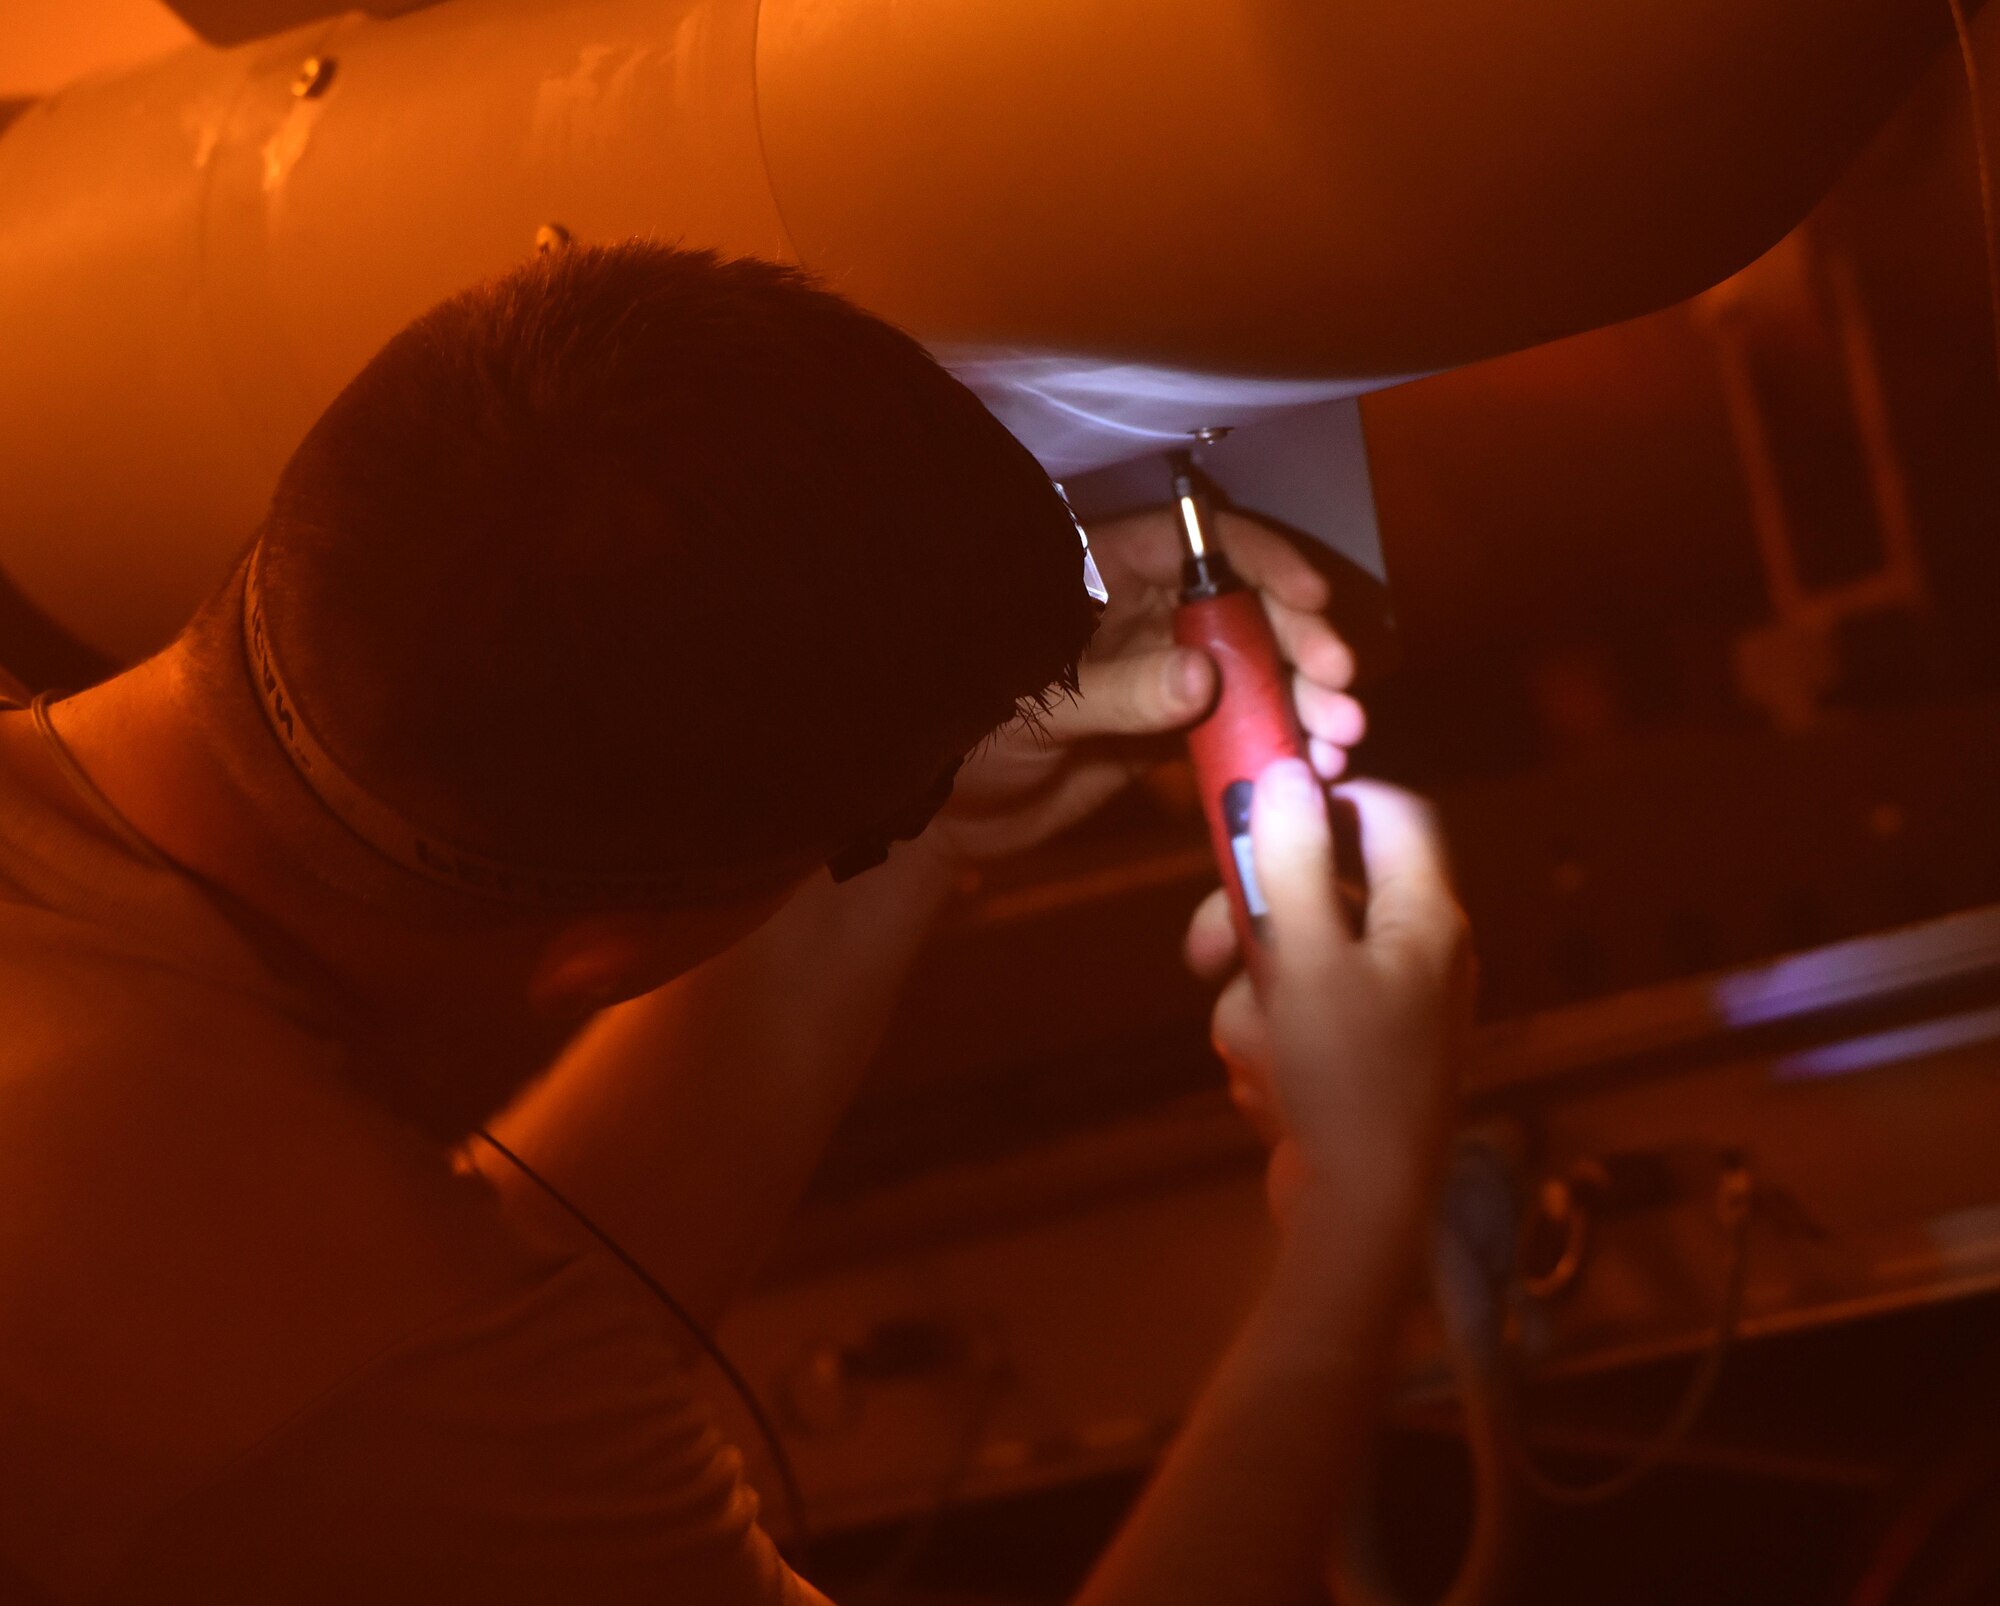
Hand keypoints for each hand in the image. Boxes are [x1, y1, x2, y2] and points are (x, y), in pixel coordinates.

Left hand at [927, 506, 1365, 865]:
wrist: (947, 818)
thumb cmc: (966, 735)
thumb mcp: (1035, 705)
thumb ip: (1119, 689)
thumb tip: (1203, 678)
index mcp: (1104, 574)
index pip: (1197, 543)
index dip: (1262, 561)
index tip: (1312, 597)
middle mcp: (1146, 613)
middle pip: (1244, 607)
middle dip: (1300, 642)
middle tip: (1341, 688)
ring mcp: (1166, 672)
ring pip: (1254, 670)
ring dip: (1304, 699)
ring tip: (1340, 738)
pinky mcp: (1175, 732)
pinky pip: (1240, 726)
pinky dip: (1278, 742)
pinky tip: (1316, 765)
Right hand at [1184, 764, 1471, 1232]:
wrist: (1363, 1217)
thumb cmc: (1346, 1080)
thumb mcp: (1304, 958)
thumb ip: (1292, 862)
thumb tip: (1285, 774)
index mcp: (1424, 918)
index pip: (1390, 812)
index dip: (1326, 797)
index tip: (1258, 805)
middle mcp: (1414, 956)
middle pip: (1318, 891)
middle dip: (1252, 924)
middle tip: (1204, 950)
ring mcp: (1384, 1013)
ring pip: (1288, 964)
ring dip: (1253, 1003)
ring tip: (1258, 1055)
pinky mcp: (1352, 1062)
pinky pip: (1291, 1022)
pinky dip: (1269, 1048)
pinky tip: (1272, 1091)